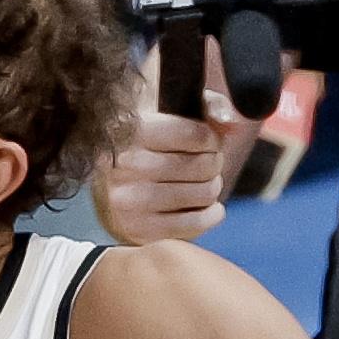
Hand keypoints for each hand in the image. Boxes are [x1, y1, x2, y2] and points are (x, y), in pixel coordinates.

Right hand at [94, 86, 239, 244]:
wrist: (109, 195)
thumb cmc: (150, 150)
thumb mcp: (171, 116)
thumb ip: (207, 107)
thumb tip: (229, 122)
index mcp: (131, 129)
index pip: (197, 134)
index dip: (212, 139)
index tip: (205, 143)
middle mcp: (124, 164)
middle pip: (204, 165)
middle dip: (213, 165)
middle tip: (202, 167)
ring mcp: (128, 200)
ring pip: (204, 193)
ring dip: (211, 189)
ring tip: (199, 186)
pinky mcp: (138, 230)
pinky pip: (197, 222)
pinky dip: (211, 214)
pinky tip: (204, 207)